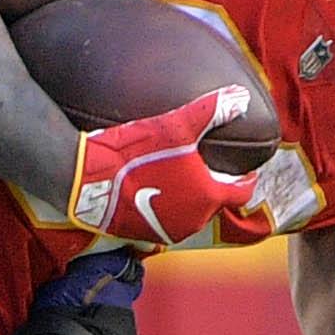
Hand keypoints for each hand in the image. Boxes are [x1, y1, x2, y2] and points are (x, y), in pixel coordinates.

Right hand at [66, 86, 265, 246]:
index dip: (245, 181)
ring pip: (191, 214)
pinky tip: (158, 190)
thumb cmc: (135, 153)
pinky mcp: (145, 236)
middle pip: (214, 204)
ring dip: (191, 199)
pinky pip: (167, 222)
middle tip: (207, 168)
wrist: (88, 181)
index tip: (244, 172)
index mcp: (207, 197)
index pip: (240, 193)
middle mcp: (193, 221)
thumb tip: (241, 98)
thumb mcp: (176, 126)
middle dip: (214, 187)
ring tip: (182, 179)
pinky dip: (169, 209)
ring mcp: (169, 232)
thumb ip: (212, 111)